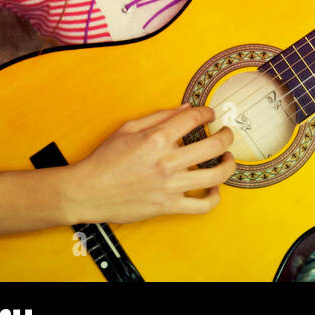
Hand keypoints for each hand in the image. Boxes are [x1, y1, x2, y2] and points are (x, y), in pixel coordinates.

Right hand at [59, 105, 236, 224]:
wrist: (87, 192)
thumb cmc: (105, 160)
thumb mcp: (128, 128)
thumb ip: (160, 116)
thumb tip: (186, 108)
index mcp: (156, 139)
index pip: (194, 118)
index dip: (207, 113)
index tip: (210, 114)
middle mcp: (167, 162)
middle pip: (214, 146)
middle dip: (227, 136)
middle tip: (226, 134)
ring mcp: (170, 186)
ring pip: (216, 176)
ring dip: (228, 164)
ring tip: (227, 158)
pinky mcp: (168, 207)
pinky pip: (202, 206)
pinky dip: (215, 198)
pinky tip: (215, 188)